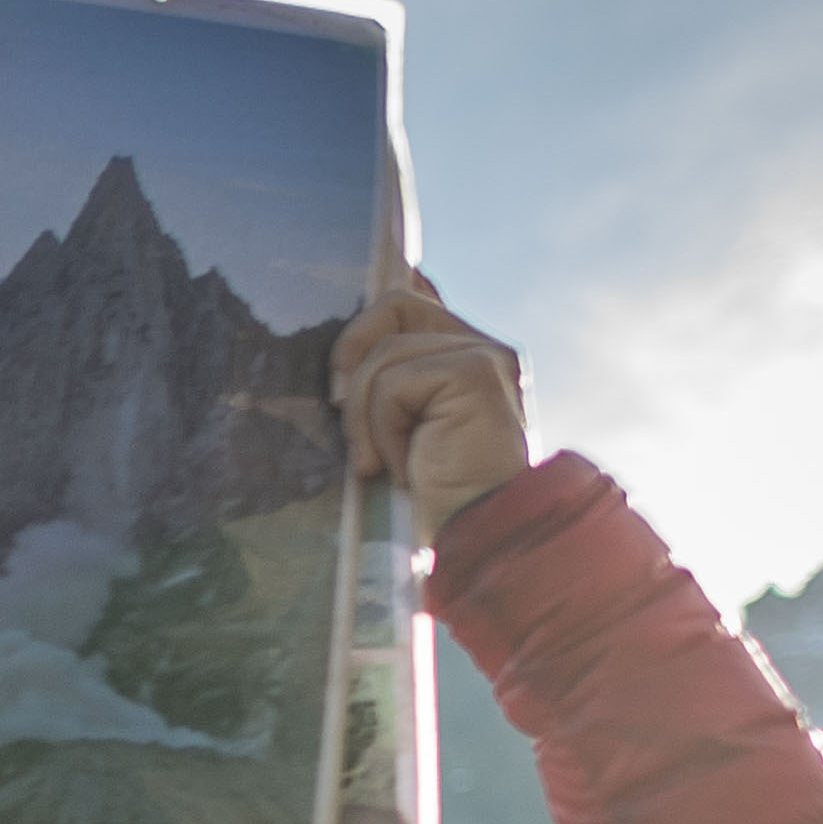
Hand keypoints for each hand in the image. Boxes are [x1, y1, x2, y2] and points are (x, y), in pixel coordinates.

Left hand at [332, 272, 530, 548]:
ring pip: (383, 352)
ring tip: (386, 462)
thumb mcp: (393, 433)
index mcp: (464, 355)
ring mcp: (484, 354)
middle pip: (392, 305)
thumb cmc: (431, 499)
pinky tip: (404, 466)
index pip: (417, 296)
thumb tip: (338, 355)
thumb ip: (379, 385)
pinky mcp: (476, 370)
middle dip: (351, 358)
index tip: (358, 301)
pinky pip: (392, 381)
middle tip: (344, 414)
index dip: (383, 286)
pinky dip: (382, 428)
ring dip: (364, 416)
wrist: (480, 537)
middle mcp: (481, 345)